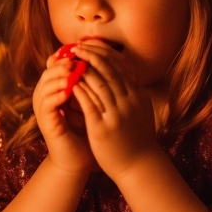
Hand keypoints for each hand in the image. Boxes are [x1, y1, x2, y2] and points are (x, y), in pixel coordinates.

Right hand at [32, 52, 96, 175]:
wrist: (79, 160)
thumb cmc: (88, 130)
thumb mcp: (92, 102)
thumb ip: (93, 84)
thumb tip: (107, 60)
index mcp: (57, 88)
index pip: (57, 64)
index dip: (68, 55)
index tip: (85, 50)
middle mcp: (47, 95)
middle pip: (49, 70)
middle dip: (64, 62)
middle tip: (78, 58)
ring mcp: (43, 108)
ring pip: (46, 83)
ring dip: (60, 76)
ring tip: (74, 71)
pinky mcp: (45, 120)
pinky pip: (47, 102)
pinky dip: (58, 93)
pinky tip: (69, 90)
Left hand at [71, 40, 157, 181]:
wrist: (139, 167)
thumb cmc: (137, 139)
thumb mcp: (140, 110)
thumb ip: (133, 92)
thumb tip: (126, 74)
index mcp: (138, 95)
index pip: (121, 66)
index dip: (104, 53)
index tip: (90, 44)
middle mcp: (129, 101)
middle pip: (109, 70)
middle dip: (91, 55)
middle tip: (77, 47)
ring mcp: (117, 114)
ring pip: (99, 84)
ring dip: (83, 68)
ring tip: (70, 59)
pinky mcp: (103, 127)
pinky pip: (89, 103)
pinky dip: (80, 89)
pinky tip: (70, 81)